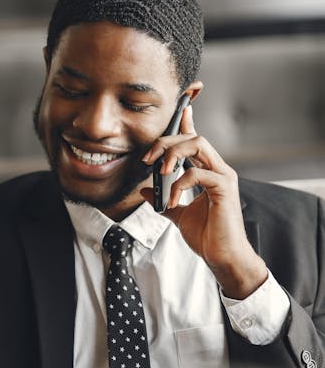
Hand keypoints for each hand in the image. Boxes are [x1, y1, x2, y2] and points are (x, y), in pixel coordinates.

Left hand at [141, 105, 266, 298]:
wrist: (223, 257)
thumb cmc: (208, 237)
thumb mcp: (178, 215)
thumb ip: (164, 200)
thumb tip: (144, 190)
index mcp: (209, 172)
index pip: (196, 140)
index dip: (187, 122)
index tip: (178, 110)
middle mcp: (218, 169)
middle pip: (193, 137)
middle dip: (166, 141)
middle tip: (146, 159)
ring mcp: (223, 177)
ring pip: (198, 144)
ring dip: (173, 153)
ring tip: (159, 172)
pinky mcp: (224, 189)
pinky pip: (198, 173)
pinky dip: (179, 184)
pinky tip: (170, 200)